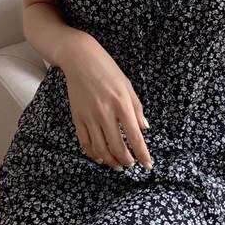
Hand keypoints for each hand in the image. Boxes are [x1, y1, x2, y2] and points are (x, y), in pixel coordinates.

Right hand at [64, 32, 152, 170]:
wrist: (80, 59)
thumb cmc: (108, 70)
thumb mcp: (128, 86)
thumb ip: (137, 109)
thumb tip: (144, 129)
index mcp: (122, 104)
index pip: (135, 137)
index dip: (142, 154)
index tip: (147, 165)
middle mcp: (106, 113)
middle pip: (117, 147)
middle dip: (126, 161)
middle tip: (131, 165)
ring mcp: (90, 116)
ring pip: (100, 148)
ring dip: (110, 161)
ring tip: (117, 166)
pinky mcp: (77, 117)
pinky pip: (85, 142)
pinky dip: (92, 154)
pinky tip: (99, 158)